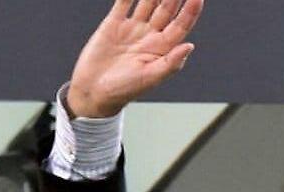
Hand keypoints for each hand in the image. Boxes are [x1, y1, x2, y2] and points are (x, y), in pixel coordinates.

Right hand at [67, 0, 203, 117]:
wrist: (93, 91)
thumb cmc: (124, 90)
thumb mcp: (150, 78)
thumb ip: (171, 63)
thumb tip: (190, 46)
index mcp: (162, 48)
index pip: (181, 24)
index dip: (191, 10)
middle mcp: (150, 35)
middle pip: (167, 8)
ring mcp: (132, 27)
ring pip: (148, 1)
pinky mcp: (113, 23)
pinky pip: (124, 2)